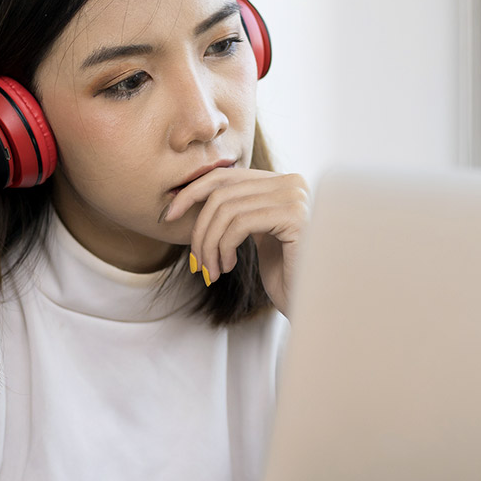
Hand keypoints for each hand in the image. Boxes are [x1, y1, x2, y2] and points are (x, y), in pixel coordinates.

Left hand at [162, 167, 309, 318]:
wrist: (312, 304)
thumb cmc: (283, 274)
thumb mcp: (255, 234)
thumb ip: (237, 210)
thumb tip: (190, 194)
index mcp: (282, 181)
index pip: (226, 176)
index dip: (192, 192)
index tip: (168, 215)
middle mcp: (292, 182)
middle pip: (223, 193)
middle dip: (200, 229)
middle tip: (197, 262)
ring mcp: (296, 197)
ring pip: (227, 210)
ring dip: (210, 245)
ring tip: (211, 271)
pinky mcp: (294, 216)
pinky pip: (240, 223)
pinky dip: (223, 247)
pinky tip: (227, 267)